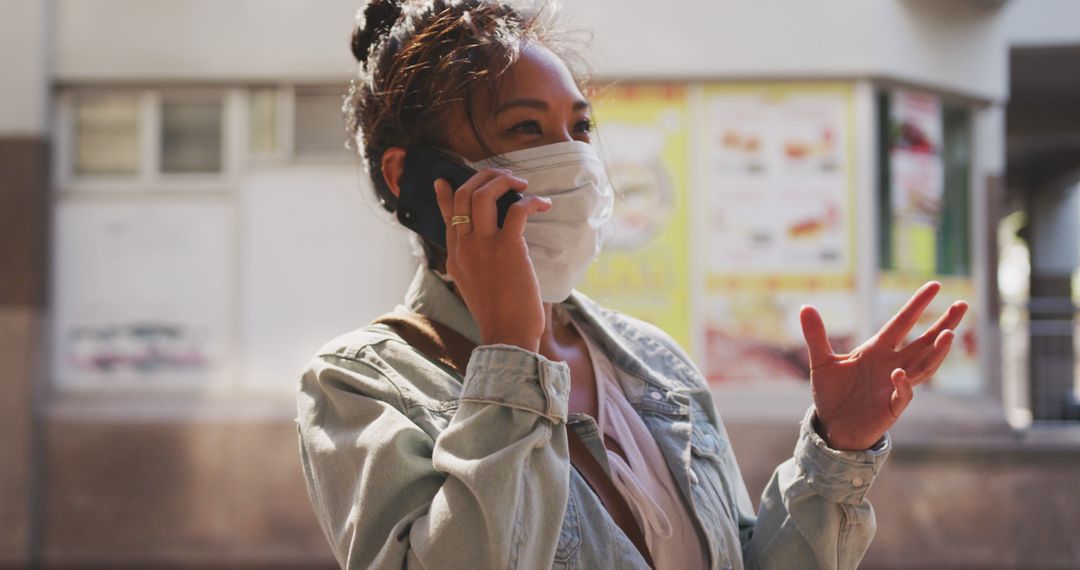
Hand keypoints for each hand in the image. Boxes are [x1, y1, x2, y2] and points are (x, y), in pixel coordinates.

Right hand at [433, 169, 551, 351]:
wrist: (507, 334)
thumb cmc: (499, 314)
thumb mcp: (474, 285)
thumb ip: (475, 262)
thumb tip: (489, 245)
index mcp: (455, 256)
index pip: (446, 216)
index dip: (447, 194)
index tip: (446, 179)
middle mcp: (464, 247)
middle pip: (463, 195)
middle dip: (484, 177)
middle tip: (505, 178)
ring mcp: (483, 246)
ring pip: (482, 195)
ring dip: (503, 182)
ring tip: (522, 184)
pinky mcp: (508, 248)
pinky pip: (517, 210)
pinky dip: (531, 201)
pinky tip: (542, 204)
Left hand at [800, 282, 967, 450]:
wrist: (832, 426)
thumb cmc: (832, 394)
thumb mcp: (821, 361)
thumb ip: (816, 335)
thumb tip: (805, 306)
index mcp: (877, 349)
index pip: (902, 322)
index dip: (917, 304)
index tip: (935, 285)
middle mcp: (892, 364)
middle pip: (924, 342)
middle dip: (944, 324)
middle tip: (963, 305)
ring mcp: (895, 385)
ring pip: (924, 366)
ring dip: (937, 352)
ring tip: (949, 335)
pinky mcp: (892, 407)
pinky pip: (903, 394)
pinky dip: (903, 384)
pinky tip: (899, 373)